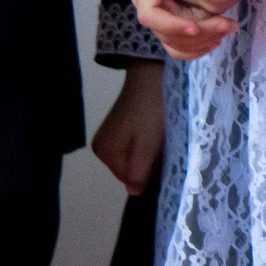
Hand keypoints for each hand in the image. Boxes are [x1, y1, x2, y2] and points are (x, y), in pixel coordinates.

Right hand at [90, 62, 165, 195]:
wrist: (153, 73)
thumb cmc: (152, 109)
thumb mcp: (148, 143)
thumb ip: (139, 171)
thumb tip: (134, 193)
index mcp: (104, 153)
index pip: (131, 180)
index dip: (150, 172)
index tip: (164, 155)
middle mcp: (101, 148)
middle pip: (132, 170)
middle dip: (150, 162)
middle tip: (164, 143)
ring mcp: (110, 138)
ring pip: (136, 159)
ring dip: (151, 153)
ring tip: (161, 135)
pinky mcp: (120, 128)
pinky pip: (136, 147)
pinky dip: (149, 143)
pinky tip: (157, 130)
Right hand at [136, 0, 233, 61]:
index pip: (150, 14)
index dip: (171, 25)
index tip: (197, 27)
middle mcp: (148, 2)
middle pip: (166, 33)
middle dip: (198, 34)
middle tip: (227, 26)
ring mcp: (159, 16)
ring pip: (174, 44)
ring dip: (201, 43)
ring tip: (228, 28)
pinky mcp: (171, 26)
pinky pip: (179, 47)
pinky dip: (199, 47)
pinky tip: (219, 36)